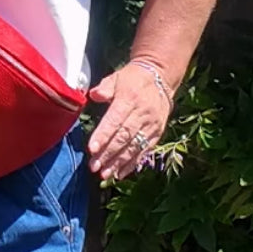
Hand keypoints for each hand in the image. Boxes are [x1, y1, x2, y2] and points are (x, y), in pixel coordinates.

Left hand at [86, 60, 172, 182]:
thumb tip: (94, 95)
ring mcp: (151, 125)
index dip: (103, 135)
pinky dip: (132, 164)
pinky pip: (144, 151)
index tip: (91, 148)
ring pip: (134, 147)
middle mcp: (142, 114)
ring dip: (119, 162)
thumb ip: (105, 88)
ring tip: (105, 174)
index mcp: (129, 99)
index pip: (115, 120)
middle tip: (94, 166)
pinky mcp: (157, 133)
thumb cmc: (132, 79)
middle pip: (123, 137)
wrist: (160, 77)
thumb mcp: (117, 77)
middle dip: (108, 153)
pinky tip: (120, 173)